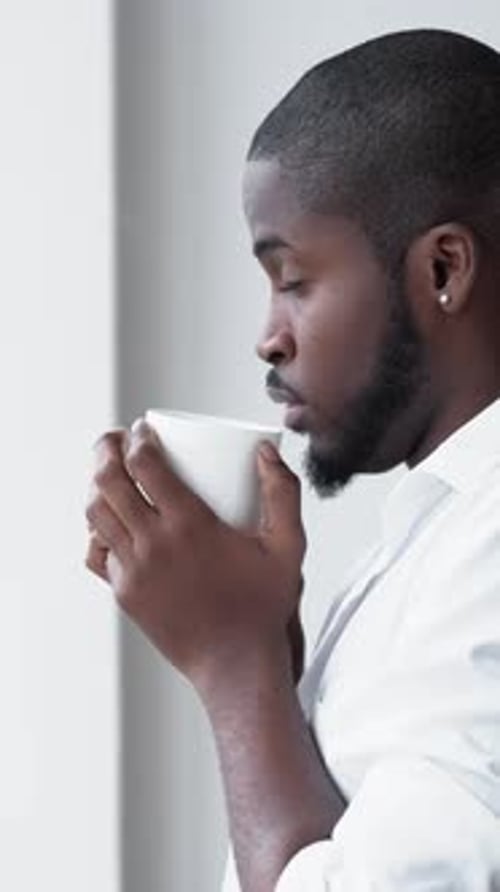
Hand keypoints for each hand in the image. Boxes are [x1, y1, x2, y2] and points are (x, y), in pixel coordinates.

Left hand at [85, 421, 305, 688]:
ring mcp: (133, 571)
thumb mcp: (288, 547)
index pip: (144, 464)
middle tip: (115, 440)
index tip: (144, 428)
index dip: (137, 437)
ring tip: (109, 473)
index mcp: (189, 525)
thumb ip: (283, 493)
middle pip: (107, 482)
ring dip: (97, 485)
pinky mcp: (125, 594)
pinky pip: (96, 553)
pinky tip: (111, 522)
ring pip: (96, 515)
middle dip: (105, 450)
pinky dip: (97, 530)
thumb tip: (266, 452)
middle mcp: (153, 544)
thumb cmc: (263, 606)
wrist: (236, 666)